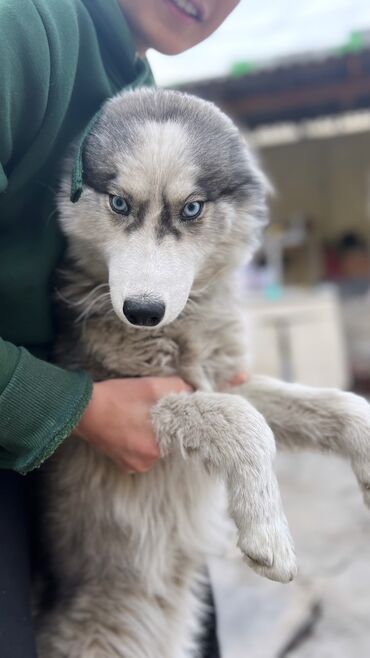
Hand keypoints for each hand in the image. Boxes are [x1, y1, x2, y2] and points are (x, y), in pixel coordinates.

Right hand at [74, 377, 191, 472]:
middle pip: (166, 441)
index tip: (169, 411)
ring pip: (153, 448)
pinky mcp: (123, 464)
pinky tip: (128, 428)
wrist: (83, 409)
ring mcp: (134, 465)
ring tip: (135, 418)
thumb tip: (193, 393)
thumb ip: (178, 389)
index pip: (180, 434)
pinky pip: (140, 454)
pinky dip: (137, 443)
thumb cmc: (117, 397)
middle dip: (161, 427)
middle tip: (148, 411)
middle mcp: (147, 462)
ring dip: (149, 436)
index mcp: (157, 446)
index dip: (176, 420)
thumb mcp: (151, 386)